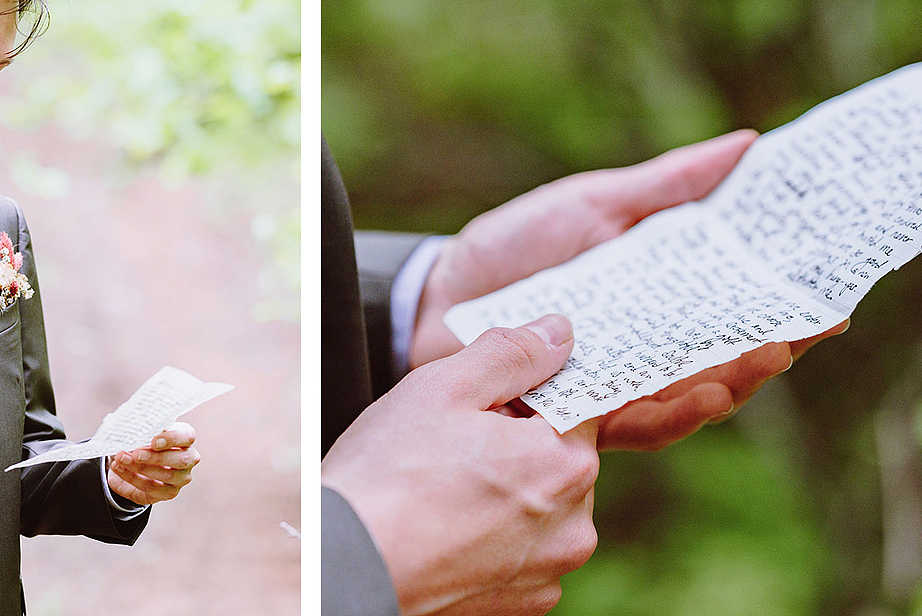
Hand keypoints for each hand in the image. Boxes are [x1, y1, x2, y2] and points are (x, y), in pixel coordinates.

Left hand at [107, 422, 198, 505]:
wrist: (132, 464)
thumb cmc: (142, 443)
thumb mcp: (143, 433)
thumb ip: (142, 430)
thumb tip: (131, 430)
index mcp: (185, 439)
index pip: (188, 436)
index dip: (173, 438)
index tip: (154, 441)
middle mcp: (188, 459)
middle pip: (182, 459)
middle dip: (156, 457)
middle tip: (136, 454)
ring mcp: (180, 478)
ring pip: (167, 475)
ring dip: (140, 467)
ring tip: (122, 459)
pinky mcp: (168, 492)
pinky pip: (151, 487)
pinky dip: (132, 478)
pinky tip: (119, 468)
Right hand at [323, 314, 598, 615]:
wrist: (347, 566)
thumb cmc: (388, 475)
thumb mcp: (445, 387)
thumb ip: (512, 353)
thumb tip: (560, 333)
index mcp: (567, 465)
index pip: (572, 404)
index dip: (521, 395)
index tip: (477, 405)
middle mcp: (574, 526)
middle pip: (557, 458)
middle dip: (513, 443)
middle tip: (448, 448)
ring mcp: (549, 572)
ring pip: (540, 506)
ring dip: (506, 491)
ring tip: (442, 491)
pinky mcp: (523, 603)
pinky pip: (522, 550)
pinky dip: (494, 536)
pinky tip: (447, 528)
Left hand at [407, 130, 848, 452]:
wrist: (433, 299)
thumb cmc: (512, 250)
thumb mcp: (591, 203)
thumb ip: (667, 185)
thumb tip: (750, 144)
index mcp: (664, 292)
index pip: (743, 300)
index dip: (792, 295)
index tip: (839, 282)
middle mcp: (652, 346)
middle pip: (732, 354)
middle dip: (777, 339)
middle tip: (817, 322)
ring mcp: (619, 383)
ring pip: (695, 393)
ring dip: (735, 376)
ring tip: (768, 352)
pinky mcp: (584, 417)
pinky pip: (636, 419)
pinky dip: (672, 407)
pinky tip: (700, 391)